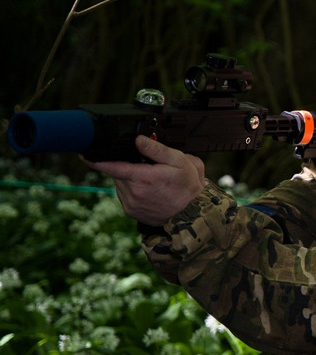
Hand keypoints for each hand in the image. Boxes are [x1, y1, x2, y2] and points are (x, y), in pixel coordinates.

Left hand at [85, 135, 205, 225]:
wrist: (190, 214)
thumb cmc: (187, 187)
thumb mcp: (180, 161)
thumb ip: (157, 149)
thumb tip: (138, 139)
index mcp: (144, 177)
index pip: (113, 167)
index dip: (97, 160)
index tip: (84, 155)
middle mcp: (134, 192)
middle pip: (118, 172)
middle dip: (128, 166)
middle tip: (147, 167)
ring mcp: (131, 203)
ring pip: (120, 183)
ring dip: (129, 179)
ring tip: (151, 181)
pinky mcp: (130, 211)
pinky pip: (124, 195)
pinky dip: (131, 190)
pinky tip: (148, 191)